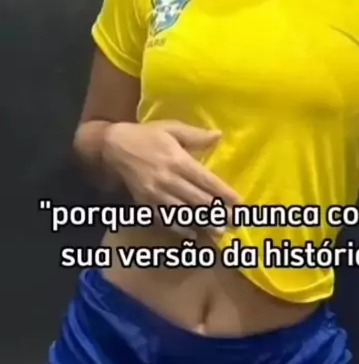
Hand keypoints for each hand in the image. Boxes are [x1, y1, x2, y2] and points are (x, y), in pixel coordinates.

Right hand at [103, 120, 239, 237]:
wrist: (115, 146)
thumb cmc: (148, 135)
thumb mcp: (172, 128)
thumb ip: (196, 135)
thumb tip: (219, 135)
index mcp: (177, 160)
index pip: (206, 180)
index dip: (223, 192)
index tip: (239, 203)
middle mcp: (168, 180)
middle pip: (198, 200)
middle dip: (218, 212)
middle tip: (236, 223)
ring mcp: (156, 194)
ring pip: (183, 212)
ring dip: (202, 223)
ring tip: (219, 232)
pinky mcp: (145, 203)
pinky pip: (164, 219)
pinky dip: (179, 228)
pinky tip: (193, 235)